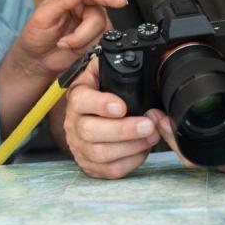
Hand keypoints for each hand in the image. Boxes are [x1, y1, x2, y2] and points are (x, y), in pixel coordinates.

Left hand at [13, 0, 127, 77]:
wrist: (36, 60)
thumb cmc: (35, 35)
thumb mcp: (43, 16)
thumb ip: (62, 2)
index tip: (119, 2)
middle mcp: (85, 6)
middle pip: (98, 16)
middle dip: (81, 34)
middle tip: (64, 42)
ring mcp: (91, 24)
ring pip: (101, 31)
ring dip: (81, 43)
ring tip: (65, 45)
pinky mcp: (95, 39)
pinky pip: (100, 43)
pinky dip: (85, 49)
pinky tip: (73, 50)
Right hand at [64, 55, 160, 178]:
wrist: (88, 119)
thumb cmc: (101, 95)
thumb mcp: (102, 74)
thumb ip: (110, 64)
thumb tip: (129, 53)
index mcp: (78, 97)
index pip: (81, 100)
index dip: (100, 104)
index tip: (121, 106)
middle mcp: (73, 123)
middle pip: (90, 131)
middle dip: (123, 130)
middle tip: (148, 124)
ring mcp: (80, 147)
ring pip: (100, 154)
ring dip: (130, 147)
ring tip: (151, 136)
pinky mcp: (90, 166)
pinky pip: (109, 171)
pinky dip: (129, 162)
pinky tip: (141, 150)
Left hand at [153, 22, 224, 172]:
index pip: (197, 151)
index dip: (174, 136)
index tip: (162, 116)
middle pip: (189, 156)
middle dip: (168, 137)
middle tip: (155, 114)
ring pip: (196, 159)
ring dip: (178, 141)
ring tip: (163, 118)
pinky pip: (206, 157)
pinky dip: (192, 144)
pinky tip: (182, 126)